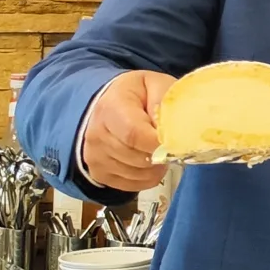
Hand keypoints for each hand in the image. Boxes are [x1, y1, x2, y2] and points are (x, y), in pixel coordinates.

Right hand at [80, 71, 176, 192]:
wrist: (110, 105)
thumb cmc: (138, 95)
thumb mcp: (155, 84)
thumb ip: (165, 100)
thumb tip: (172, 126)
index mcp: (111, 107)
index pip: (134, 134)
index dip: (158, 142)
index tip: (175, 141)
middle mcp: (96, 133)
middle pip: (137, 157)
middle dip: (160, 154)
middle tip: (170, 144)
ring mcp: (94, 156)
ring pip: (137, 173)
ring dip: (156, 166)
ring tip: (158, 150)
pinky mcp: (98, 173)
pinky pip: (132, 185)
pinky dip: (147, 177)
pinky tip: (148, 161)